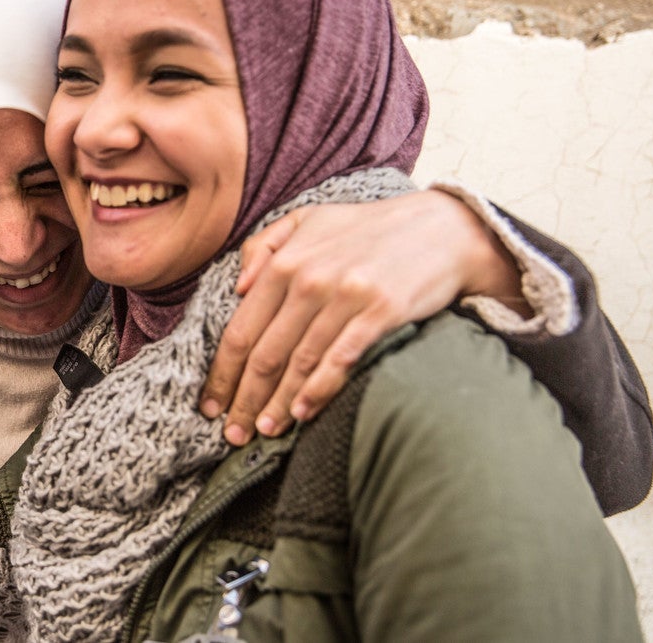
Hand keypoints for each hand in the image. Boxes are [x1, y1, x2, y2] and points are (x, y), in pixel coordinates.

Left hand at [201, 189, 524, 444]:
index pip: (241, 329)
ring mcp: (345, 297)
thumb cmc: (369, 229)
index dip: (221, 373)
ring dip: (278, 404)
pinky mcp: (381, 312)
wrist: (442, 228)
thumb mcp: (309, 219)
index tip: (209, 404)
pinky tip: (303, 413)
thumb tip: (238, 287)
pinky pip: (340, 360)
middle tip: (231, 433)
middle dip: (243, 399)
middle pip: (265, 353)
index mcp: (286, 261)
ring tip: (263, 431)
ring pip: (299, 363)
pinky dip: (318, 391)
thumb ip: (265, 245)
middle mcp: (310, 280)